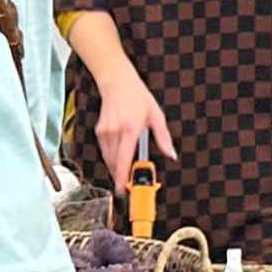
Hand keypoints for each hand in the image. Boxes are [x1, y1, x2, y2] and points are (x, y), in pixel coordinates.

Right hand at [95, 72, 175, 188]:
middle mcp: (115, 131)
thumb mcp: (156, 115)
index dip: (122, 176)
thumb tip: (171, 154)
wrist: (117, 82)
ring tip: (123, 171)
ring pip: (108, 158)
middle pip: (114, 163)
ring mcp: (105, 131)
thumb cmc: (137, 97)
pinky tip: (118, 154)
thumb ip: (163, 138)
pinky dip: (111, 157)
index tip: (122, 189)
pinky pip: (105, 151)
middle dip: (120, 175)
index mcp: (130, 129)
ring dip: (115, 167)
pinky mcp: (99, 131)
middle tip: (127, 184)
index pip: (123, 158)